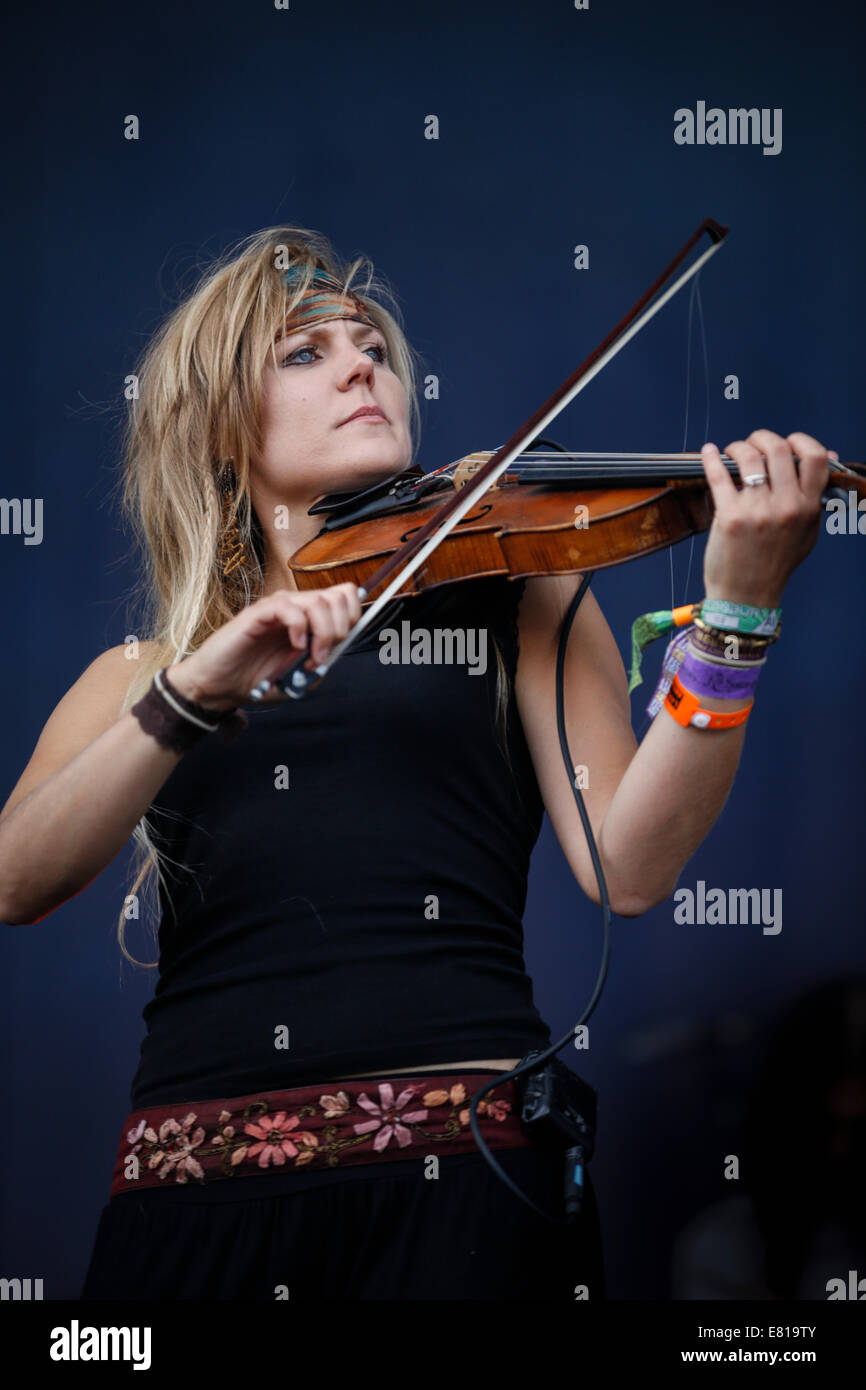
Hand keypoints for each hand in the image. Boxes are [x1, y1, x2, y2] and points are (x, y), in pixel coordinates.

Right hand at [167, 583, 362, 707]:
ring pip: (318, 601)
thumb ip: (322, 663)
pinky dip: (299, 628)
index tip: (342, 645)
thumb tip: (341, 649)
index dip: (353, 616)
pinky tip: (295, 647)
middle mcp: (296, 606)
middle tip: (323, 656)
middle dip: (340, 629)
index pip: (344, 597)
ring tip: (310, 657)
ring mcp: (277, 607)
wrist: (221, 687)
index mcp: (309, 618)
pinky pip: (289, 607)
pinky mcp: (258, 612)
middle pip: (337, 597)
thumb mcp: (300, 677)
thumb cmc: (257, 680)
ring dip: (323, 633)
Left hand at [700, 430, 835, 607]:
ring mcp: (757, 511)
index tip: (787, 442)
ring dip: (738, 447)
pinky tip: (709, 451)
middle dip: (762, 438)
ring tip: (732, 453)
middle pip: (779, 449)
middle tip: (752, 443)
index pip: (816, 458)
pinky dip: (711, 458)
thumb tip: (830, 455)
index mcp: (808, 508)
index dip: (801, 441)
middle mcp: (786, 507)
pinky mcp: (729, 517)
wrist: (746, 598)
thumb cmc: (775, 564)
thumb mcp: (807, 532)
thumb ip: (816, 496)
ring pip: (748, 458)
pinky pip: (718, 476)